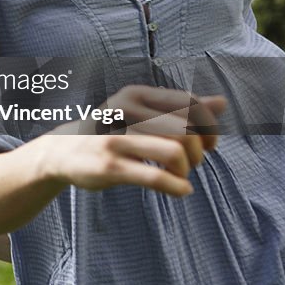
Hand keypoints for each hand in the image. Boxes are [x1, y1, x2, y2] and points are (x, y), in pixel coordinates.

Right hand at [42, 87, 227, 195]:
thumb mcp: (141, 113)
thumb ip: (180, 108)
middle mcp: (124, 111)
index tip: (209, 144)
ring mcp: (115, 139)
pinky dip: (177, 187)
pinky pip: (156, 177)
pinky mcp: (110, 166)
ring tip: (180, 175)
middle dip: (199, 151)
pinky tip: (181, 190)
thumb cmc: (110, 131)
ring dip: (187, 169)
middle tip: (192, 163)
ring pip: (175, 152)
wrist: (61, 151)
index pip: (189, 104)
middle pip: (186, 130)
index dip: (209, 126)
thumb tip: (222, 102)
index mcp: (135, 94)